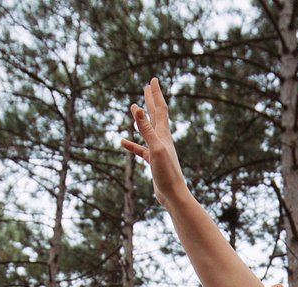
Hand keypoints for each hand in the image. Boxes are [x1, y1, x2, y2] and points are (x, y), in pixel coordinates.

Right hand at [121, 78, 189, 206]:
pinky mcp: (153, 161)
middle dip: (151, 100)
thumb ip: (146, 129)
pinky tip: (123, 142)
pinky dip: (132, 144)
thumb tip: (137, 109)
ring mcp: (158, 150)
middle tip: (147, 86)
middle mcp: (163, 139)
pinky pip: (140, 149)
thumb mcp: (155, 148)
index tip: (152, 80)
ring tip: (135, 108)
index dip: (155, 94)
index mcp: (164, 134)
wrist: (173, 195)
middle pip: (156, 115)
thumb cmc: (167, 173)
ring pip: (148, 130)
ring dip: (142, 118)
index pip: (160, 108)